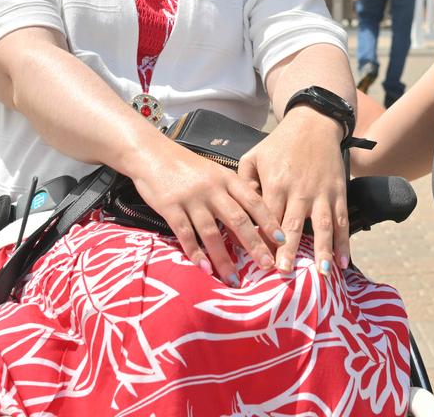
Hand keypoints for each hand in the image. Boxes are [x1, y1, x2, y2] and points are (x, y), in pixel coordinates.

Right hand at [131, 142, 284, 285]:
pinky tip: (205, 269)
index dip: (269, 221)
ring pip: (212, 233)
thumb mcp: (214, 172)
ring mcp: (191, 199)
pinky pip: (186, 235)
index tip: (282, 240)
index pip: (253, 201)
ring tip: (234, 279)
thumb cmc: (186, 166)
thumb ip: (232, 190)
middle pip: (237, 219)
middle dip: (254, 244)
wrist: (151, 154)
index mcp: (226, 178)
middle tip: (267, 265)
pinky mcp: (170, 208)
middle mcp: (212, 189)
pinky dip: (196, 254)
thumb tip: (253, 215)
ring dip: (224, 258)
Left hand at [238, 108, 347, 275]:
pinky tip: (343, 262)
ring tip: (323, 274)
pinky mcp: (338, 192)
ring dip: (323, 251)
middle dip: (289, 251)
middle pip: (293, 225)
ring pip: (323, 226)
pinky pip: (342, 220)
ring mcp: (321, 192)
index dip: (264, 240)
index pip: (268, 217)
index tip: (260, 261)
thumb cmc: (279, 143)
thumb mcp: (253, 156)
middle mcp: (299, 190)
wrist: (314, 123)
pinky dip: (344, 242)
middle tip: (285, 274)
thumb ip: (244, 183)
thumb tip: (241, 212)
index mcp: (275, 183)